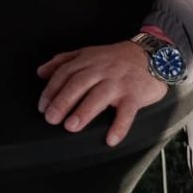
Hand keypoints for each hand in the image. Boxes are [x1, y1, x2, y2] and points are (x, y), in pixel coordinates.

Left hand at [36, 42, 167, 146]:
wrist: (152, 55)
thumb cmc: (116, 58)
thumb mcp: (88, 53)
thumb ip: (64, 61)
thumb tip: (40, 72)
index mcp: (88, 61)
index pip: (65, 73)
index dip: (52, 90)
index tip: (42, 106)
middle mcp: (102, 70)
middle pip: (79, 83)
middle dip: (63, 101)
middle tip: (51, 118)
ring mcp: (119, 82)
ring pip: (99, 96)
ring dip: (84, 111)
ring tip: (71, 126)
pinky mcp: (135, 94)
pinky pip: (127, 112)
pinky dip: (120, 126)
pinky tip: (111, 139)